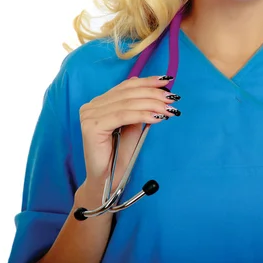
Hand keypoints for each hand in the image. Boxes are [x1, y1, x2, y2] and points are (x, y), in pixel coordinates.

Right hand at [79, 75, 180, 194]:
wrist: (108, 181)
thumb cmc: (120, 155)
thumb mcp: (134, 126)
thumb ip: (139, 108)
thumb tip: (156, 90)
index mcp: (100, 102)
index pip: (126, 86)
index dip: (148, 82)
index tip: (168, 81)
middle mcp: (92, 106)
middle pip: (128, 93)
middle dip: (154, 94)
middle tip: (173, 98)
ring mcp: (89, 115)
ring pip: (127, 104)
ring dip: (152, 104)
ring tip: (169, 109)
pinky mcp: (91, 127)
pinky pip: (122, 116)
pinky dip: (143, 115)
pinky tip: (158, 118)